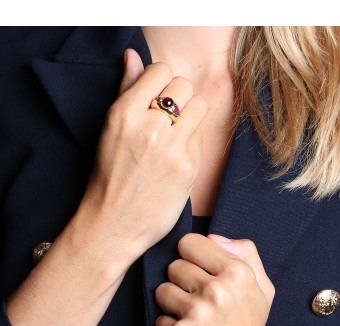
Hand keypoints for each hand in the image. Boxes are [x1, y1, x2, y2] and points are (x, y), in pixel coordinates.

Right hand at [69, 49, 208, 280]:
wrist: (113, 225)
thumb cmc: (108, 177)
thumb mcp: (109, 131)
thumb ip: (125, 91)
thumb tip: (133, 57)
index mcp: (124, 113)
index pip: (161, 70)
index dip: (162, 82)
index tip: (157, 98)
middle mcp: (149, 127)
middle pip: (184, 86)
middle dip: (178, 99)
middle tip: (167, 120)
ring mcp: (171, 148)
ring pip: (200, 107)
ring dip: (191, 117)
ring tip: (176, 136)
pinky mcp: (189, 167)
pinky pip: (201, 138)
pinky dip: (192, 144)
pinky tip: (177, 159)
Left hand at [155, 233, 305, 325]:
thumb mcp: (261, 288)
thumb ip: (245, 253)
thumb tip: (213, 235)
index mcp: (237, 273)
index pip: (189, 242)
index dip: (191, 256)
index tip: (198, 271)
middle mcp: (217, 290)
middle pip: (173, 266)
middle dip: (182, 282)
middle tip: (198, 301)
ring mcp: (197, 314)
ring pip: (161, 290)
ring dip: (172, 305)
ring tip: (192, 319)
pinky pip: (158, 319)